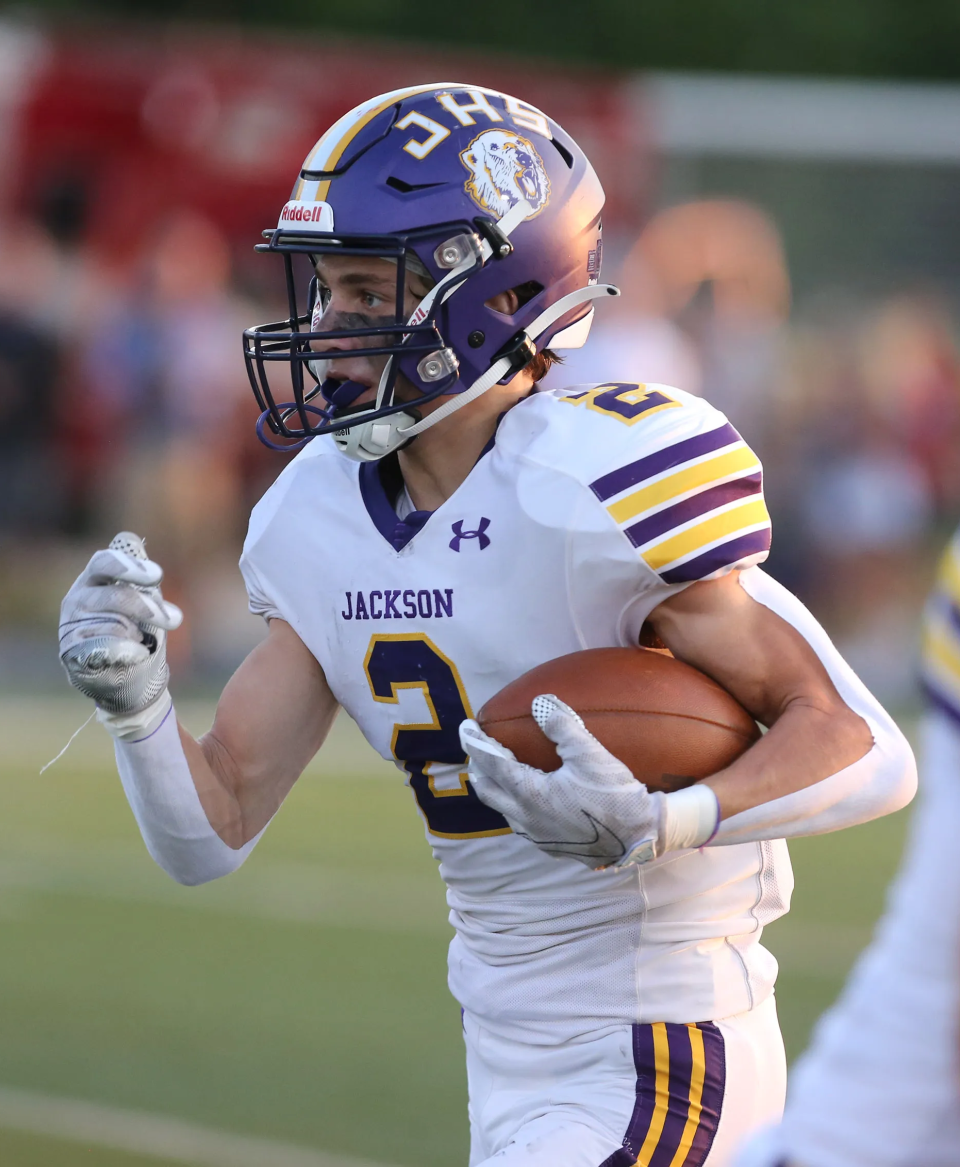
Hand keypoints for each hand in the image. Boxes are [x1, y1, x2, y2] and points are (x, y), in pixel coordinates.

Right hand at [59, 532, 182, 716]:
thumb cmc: (137, 628)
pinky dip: (127, 651)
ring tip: (145, 641)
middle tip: (175, 619)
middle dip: (149, 608)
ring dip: (138, 634)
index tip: (158, 576)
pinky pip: (104, 649)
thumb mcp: (142, 597)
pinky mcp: (73, 655)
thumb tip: (128, 539)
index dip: (130, 567)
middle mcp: (77, 599)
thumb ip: (137, 573)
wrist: (128, 676)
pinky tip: (139, 653)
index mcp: (93, 579)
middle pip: (114, 597)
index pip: (104, 562)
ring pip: (112, 624)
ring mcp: (71, 627)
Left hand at [459, 694, 665, 867]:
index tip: (466, 727)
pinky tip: (528, 797)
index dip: (475, 743)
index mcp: (530, 794)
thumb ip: (563, 725)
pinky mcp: (551, 846)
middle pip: (487, 790)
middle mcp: (526, 818)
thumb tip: (540, 701)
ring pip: (503, 809)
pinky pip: (521, 822)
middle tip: (478, 747)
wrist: (639, 837)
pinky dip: (513, 803)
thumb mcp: (590, 753)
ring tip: (496, 771)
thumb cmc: (615, 795)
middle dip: (478, 766)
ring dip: (494, 787)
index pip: (491, 763)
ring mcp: (537, 836)